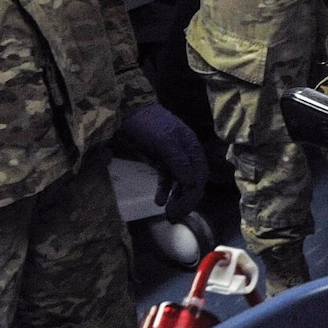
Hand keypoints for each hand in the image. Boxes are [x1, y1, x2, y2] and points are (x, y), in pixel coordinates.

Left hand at [112, 104, 207, 221]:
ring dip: (176, 197)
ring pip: (180, 182)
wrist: (128, 113)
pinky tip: (159, 201)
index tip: (182, 208)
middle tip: (174, 214)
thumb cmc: (149, 124)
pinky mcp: (160, 160)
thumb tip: (191, 184)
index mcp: (192, 148)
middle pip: (192, 181)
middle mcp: (186, 154)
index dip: (193, 193)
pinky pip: (166, 179)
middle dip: (186, 199)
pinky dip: (165, 190)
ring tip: (167, 211)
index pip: (199, 175)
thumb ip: (178, 162)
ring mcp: (173, 158)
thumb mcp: (164, 142)